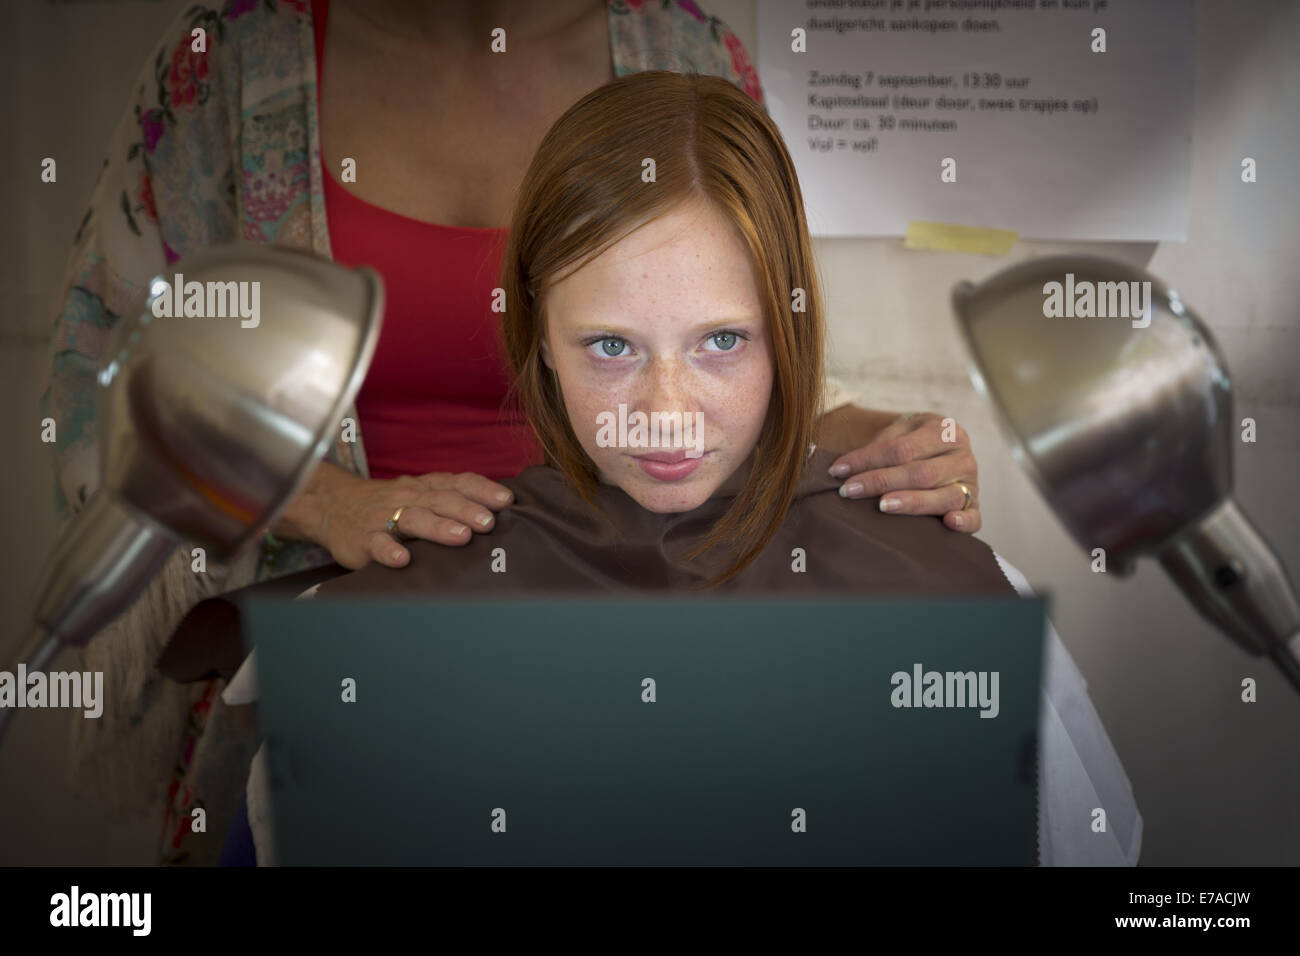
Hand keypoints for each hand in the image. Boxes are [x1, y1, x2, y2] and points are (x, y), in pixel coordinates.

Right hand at [274, 462, 514, 568]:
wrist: (333, 505)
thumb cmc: (390, 504)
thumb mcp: (421, 494)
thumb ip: (453, 498)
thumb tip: (501, 511)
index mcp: (425, 487)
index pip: (457, 482)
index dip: (482, 489)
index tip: (506, 500)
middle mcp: (409, 498)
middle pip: (441, 500)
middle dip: (467, 510)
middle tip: (489, 523)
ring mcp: (385, 518)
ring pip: (414, 519)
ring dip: (438, 527)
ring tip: (461, 537)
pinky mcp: (363, 539)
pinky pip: (377, 544)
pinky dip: (390, 551)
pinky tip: (404, 560)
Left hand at [828, 412, 980, 532]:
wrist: (941, 444)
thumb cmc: (913, 441)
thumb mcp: (898, 432)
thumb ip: (876, 448)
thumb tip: (841, 470)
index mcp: (943, 431)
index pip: (902, 449)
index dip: (867, 461)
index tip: (838, 471)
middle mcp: (962, 457)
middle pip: (920, 474)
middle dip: (881, 482)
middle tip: (850, 491)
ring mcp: (971, 483)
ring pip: (943, 496)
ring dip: (912, 502)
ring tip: (884, 506)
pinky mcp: (974, 506)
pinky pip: (974, 518)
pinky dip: (964, 522)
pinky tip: (948, 524)